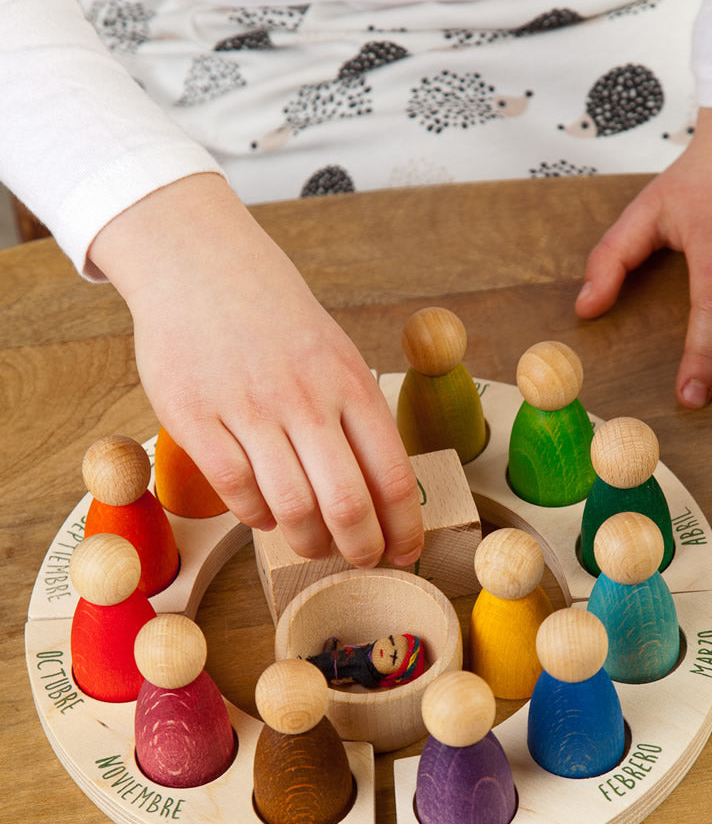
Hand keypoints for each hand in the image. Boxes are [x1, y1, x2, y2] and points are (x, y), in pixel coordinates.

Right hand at [89, 174, 423, 567]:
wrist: (202, 264)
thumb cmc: (277, 321)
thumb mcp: (336, 356)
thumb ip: (358, 418)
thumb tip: (383, 494)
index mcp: (349, 383)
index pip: (392, 474)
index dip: (403, 527)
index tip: (405, 552)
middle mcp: (305, 398)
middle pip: (347, 503)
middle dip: (361, 547)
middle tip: (361, 559)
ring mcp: (248, 409)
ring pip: (291, 507)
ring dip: (309, 541)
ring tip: (313, 544)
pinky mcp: (194, 417)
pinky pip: (236, 491)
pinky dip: (257, 517)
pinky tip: (265, 514)